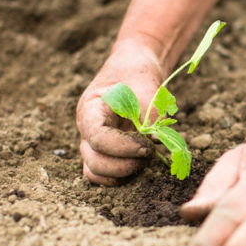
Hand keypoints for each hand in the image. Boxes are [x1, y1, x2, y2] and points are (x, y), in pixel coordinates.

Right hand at [76, 38, 163, 184]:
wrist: (133, 69)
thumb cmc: (137, 75)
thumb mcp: (148, 88)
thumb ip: (152, 115)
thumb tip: (158, 142)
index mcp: (90, 110)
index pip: (98, 138)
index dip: (123, 148)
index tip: (147, 146)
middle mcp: (86, 129)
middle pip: (94, 161)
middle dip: (125, 164)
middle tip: (149, 153)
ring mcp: (92, 142)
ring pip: (95, 172)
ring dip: (122, 172)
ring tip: (145, 158)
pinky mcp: (104, 152)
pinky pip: (103, 173)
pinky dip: (120, 176)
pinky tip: (140, 164)